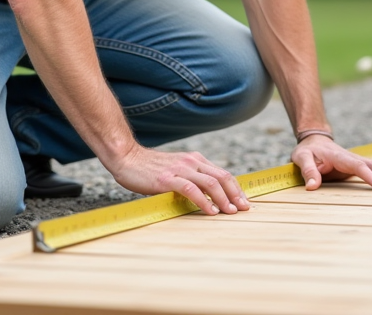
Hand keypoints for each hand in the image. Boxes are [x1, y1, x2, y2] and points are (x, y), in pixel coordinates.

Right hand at [106, 145, 250, 215]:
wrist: (127, 158)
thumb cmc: (150, 168)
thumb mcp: (176, 169)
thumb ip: (191, 178)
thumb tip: (207, 196)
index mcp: (195, 160)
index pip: (222, 173)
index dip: (236, 188)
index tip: (244, 201)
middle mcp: (191, 162)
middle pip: (222, 177)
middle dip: (235, 194)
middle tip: (243, 209)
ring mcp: (180, 169)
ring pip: (210, 183)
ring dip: (223, 199)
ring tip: (230, 212)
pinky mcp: (168, 179)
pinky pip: (191, 189)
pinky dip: (203, 201)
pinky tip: (209, 211)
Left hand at [291, 135, 371, 191]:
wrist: (313, 140)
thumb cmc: (307, 150)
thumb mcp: (301, 158)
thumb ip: (308, 170)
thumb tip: (312, 187)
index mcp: (339, 156)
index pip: (358, 166)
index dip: (371, 177)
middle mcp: (350, 157)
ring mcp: (354, 161)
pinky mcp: (354, 166)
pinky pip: (371, 169)